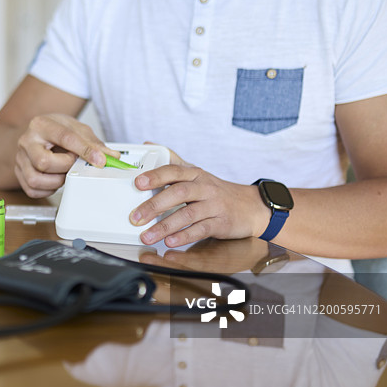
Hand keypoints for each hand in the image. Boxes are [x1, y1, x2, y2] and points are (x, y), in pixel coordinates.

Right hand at [15, 114, 115, 197]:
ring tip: (64, 172)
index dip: (85, 150)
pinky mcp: (19, 174)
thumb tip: (111, 156)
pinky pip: (32, 190)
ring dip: (56, 181)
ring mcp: (20, 159)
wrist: (39, 133)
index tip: (100, 160)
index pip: (65, 138)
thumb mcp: (76, 129)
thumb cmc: (56, 130)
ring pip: (36, 179)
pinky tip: (54, 179)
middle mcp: (27, 141)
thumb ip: (93, 143)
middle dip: (65, 167)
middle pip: (44, 162)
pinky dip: (48, 190)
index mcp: (41, 125)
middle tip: (73, 163)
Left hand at [129, 149, 270, 246]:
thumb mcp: (196, 173)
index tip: (137, 183)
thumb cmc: (216, 191)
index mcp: (195, 174)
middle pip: (178, 193)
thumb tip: (148, 144)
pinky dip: (184, 236)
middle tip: (135, 217)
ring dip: (164, 226)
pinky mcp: (220, 223)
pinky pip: (200, 230)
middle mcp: (204, 187)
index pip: (173, 171)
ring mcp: (213, 205)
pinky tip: (170, 242)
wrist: (251, 207)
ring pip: (187, 214)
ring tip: (146, 235)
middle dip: (154, 205)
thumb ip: (172, 160)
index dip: (155, 176)